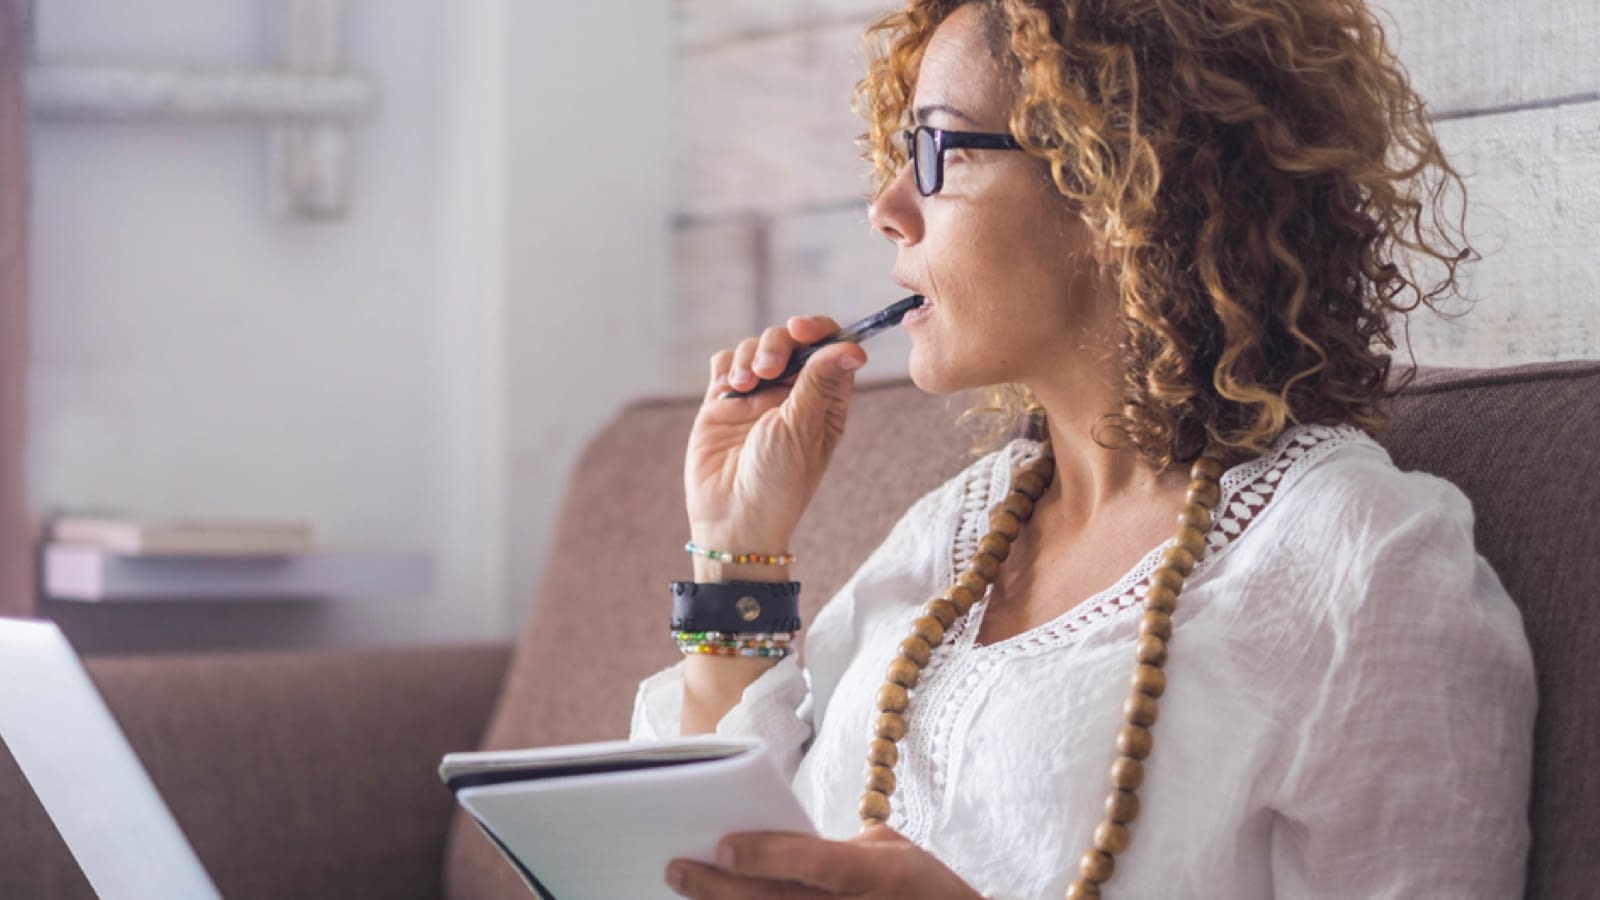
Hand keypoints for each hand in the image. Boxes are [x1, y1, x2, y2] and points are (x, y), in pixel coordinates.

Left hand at [666, 825, 983, 898]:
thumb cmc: (926, 890)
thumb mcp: (892, 853)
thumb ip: (835, 849)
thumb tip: (776, 846)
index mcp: (874, 874)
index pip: (812, 863)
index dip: (765, 855)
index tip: (721, 845)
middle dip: (718, 888)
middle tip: (677, 869)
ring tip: (687, 896)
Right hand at [685, 316, 867, 554]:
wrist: (733, 516)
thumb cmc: (779, 481)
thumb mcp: (804, 428)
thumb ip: (820, 381)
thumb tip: (854, 347)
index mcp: (824, 401)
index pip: (829, 348)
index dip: (819, 330)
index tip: (802, 329)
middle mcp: (792, 394)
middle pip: (790, 340)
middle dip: (777, 344)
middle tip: (768, 369)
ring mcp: (756, 396)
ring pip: (754, 347)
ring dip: (748, 357)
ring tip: (742, 386)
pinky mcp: (723, 402)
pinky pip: (725, 364)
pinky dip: (726, 367)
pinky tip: (728, 389)